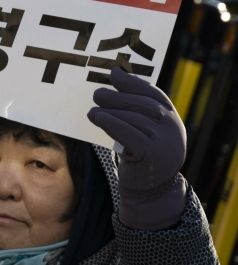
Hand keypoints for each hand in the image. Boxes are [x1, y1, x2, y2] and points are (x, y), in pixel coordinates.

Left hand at [88, 68, 187, 230]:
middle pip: (143, 105)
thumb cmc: (139, 154)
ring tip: (92, 111)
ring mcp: (165, 143)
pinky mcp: (152, 156)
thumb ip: (133, 109)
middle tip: (97, 94)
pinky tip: (97, 118)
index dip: (134, 83)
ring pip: (134, 119)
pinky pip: (129, 135)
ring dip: (110, 112)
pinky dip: (112, 124)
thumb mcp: (141, 131)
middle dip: (118, 97)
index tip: (114, 74)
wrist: (149, 190)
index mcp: (172, 119)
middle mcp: (173, 129)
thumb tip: (114, 75)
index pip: (154, 94)